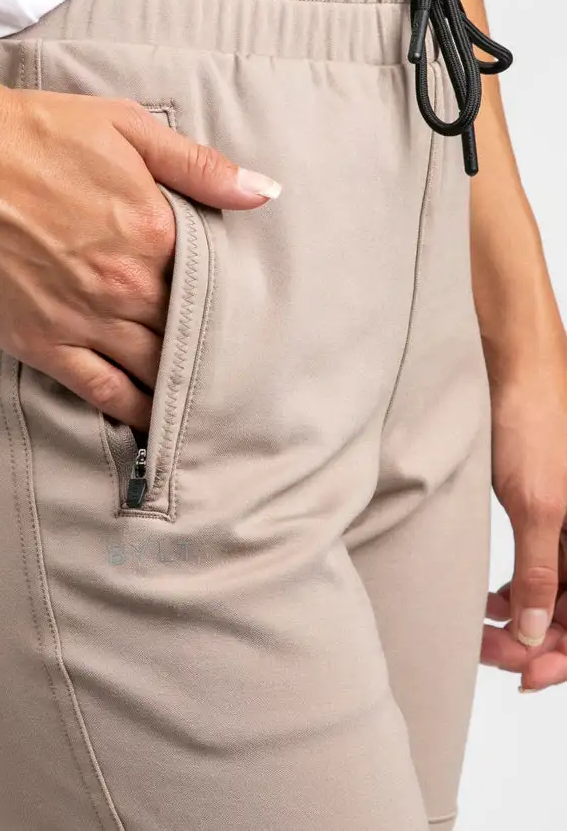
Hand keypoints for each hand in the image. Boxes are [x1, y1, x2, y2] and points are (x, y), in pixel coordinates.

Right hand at [0, 62, 278, 431]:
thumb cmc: (36, 132)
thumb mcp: (127, 128)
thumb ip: (199, 167)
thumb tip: (264, 193)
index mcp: (155, 232)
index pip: (213, 285)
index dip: (232, 305)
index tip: (251, 321)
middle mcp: (125, 284)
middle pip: (186, 333)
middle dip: (210, 351)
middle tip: (239, 373)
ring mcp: (82, 317)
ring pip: (151, 369)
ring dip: (179, 387)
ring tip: (205, 404)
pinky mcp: (40, 340)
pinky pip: (100, 389)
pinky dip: (131, 408)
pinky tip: (149, 419)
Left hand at [482, 344, 566, 690]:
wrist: (512, 371)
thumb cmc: (533, 424)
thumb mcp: (537, 504)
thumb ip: (539, 571)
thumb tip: (532, 631)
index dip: (561, 656)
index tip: (523, 673)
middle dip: (535, 642)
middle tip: (491, 652)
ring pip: (554, 596)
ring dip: (523, 620)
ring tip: (484, 629)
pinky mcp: (545, 515)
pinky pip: (540, 569)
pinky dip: (516, 591)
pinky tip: (488, 599)